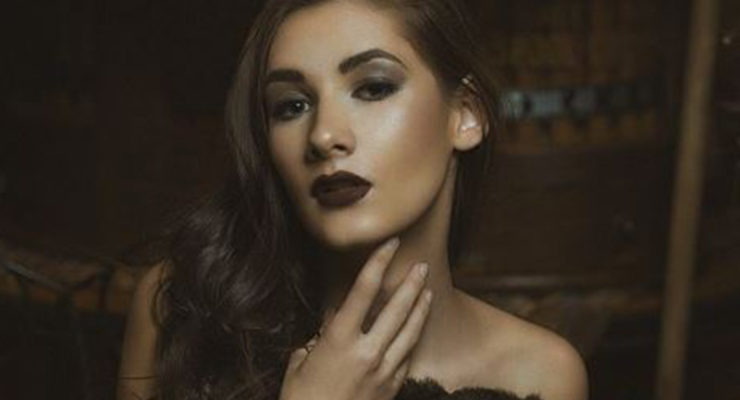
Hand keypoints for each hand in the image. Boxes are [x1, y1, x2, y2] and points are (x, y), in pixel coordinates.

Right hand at [279, 237, 432, 399]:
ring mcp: (382, 371)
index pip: (363, 291)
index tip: (389, 244)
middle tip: (422, 265)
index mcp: (339, 340)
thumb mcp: (300, 364)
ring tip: (427, 290)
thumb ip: (318, 340)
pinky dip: (414, 339)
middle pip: (396, 308)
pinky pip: (407, 357)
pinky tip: (418, 328)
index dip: (378, 263)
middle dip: (410, 283)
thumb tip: (331, 324)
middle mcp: (366, 352)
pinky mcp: (391, 388)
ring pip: (410, 332)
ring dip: (420, 308)